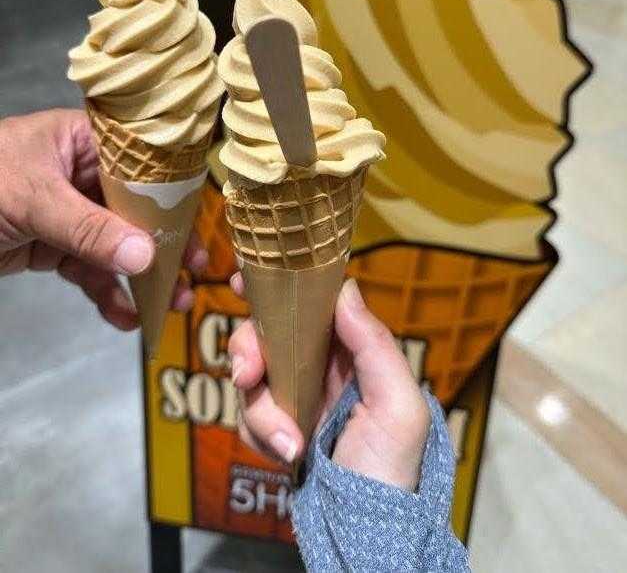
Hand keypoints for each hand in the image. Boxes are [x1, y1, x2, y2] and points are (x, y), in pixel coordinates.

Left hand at [0, 110, 206, 329]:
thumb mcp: (33, 200)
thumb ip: (89, 229)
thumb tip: (145, 257)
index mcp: (82, 141)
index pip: (141, 164)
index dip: (173, 196)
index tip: (197, 229)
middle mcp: (82, 173)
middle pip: (136, 209)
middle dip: (163, 244)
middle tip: (192, 274)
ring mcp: (69, 212)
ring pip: (116, 244)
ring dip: (141, 276)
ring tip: (170, 305)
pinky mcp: (54, 246)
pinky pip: (89, 270)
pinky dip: (106, 294)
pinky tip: (124, 317)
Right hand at [229, 277, 430, 490]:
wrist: (365, 532)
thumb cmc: (392, 469)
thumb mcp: (399, 407)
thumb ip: (375, 346)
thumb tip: (346, 289)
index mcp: (352, 351)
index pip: (313, 303)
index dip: (279, 286)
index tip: (247, 278)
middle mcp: (319, 366)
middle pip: (268, 333)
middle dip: (249, 348)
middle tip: (246, 372)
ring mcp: (294, 396)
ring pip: (252, 375)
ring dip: (260, 408)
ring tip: (288, 440)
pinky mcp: (276, 427)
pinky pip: (248, 416)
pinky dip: (260, 434)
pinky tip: (287, 453)